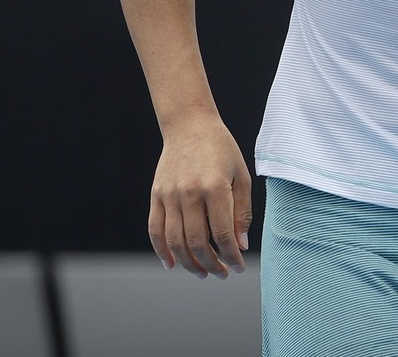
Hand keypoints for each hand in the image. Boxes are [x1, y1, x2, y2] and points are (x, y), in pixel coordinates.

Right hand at [149, 112, 252, 279]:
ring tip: (202, 272)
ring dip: (189, 263)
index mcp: (215, 187)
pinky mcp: (156, 195)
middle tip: (221, 274)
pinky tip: (172, 264)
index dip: (231, 257)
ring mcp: (169, 195)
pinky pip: (155, 229)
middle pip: (197, 242)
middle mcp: (189, 192)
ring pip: (175, 241)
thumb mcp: (241, 175)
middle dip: (211, 264)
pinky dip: (162, 251)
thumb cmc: (221, 150)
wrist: (190, 124)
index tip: (238, 267)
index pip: (222, 234)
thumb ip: (242, 212)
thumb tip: (240, 246)